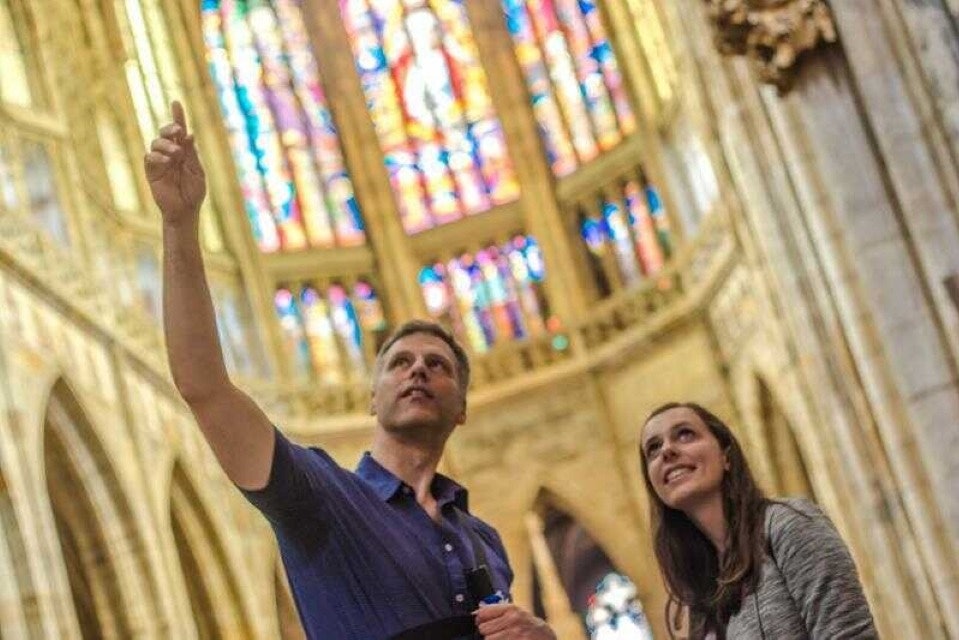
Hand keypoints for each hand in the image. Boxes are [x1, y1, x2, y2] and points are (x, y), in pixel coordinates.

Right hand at [144, 100, 205, 225]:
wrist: (185, 211)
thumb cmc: (194, 193)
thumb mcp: (197, 171)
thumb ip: (192, 154)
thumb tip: (189, 134)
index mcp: (184, 152)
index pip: (180, 131)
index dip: (177, 116)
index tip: (176, 102)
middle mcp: (170, 154)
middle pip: (165, 133)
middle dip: (170, 128)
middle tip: (178, 131)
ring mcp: (160, 162)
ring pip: (156, 143)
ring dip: (167, 144)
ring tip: (177, 153)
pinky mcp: (151, 172)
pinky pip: (150, 158)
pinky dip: (158, 156)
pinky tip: (168, 161)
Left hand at [474, 603, 556, 639]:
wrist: (545, 636)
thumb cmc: (526, 624)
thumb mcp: (514, 612)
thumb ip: (495, 611)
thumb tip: (476, 612)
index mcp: (511, 609)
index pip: (482, 614)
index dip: (481, 620)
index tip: (485, 623)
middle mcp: (513, 621)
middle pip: (483, 629)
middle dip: (488, 633)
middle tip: (498, 633)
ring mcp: (516, 635)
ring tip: (504, 639)